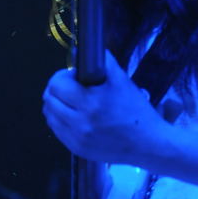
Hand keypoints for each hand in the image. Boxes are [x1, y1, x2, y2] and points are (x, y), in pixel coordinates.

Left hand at [42, 51, 167, 165]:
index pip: (57, 85)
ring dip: (56, 105)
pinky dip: (60, 119)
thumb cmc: (137, 111)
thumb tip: (84, 49)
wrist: (148, 144)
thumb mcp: (123, 82)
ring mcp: (77, 138)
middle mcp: (80, 122)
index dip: (63, 76)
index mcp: (91, 103)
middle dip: (57, 89)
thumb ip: (104, 62)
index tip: (74, 76)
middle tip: (71, 87)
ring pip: (50, 115)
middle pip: (49, 100)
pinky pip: (57, 130)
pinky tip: (73, 116)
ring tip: (71, 101)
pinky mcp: (77, 148)